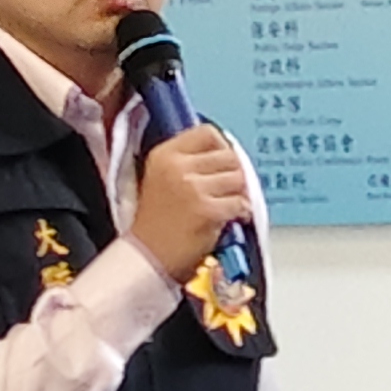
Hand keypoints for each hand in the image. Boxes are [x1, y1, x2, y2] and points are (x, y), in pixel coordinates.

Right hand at [132, 124, 255, 284]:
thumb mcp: (163, 178)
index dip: (223, 148)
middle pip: (229, 156)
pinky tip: (232, 219)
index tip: (223, 165)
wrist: (147, 257)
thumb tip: (229, 154)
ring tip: (227, 206)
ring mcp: (192, 188)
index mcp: (165, 154)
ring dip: (239, 194)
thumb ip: (190, 162)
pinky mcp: (207, 210)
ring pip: (239, 178)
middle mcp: (177, 166)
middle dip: (234, 174)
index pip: (208, 133)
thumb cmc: (158, 222)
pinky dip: (242, 212)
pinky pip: (240, 203)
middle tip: (227, 191)